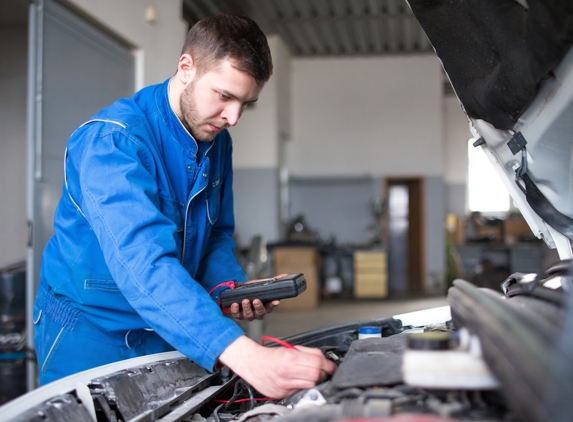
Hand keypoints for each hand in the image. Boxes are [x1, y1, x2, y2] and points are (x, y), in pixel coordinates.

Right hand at [219, 336, 336, 397]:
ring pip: (311, 385)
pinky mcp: (283, 394)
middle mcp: (287, 372)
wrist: (252, 364)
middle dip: (324, 373)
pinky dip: (304, 386)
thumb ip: (308, 353)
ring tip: (313, 376)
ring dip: (316, 381)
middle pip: (316, 375)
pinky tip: (301, 381)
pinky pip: (301, 391)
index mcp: (290, 358)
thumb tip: (324, 359)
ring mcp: (285, 385)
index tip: (331, 366)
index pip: (318, 362)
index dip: (328, 364)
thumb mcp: (290, 348)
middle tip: (324, 370)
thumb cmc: (270, 356)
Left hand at [229, 274, 286, 320]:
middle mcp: (258, 313)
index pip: (271, 307)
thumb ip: (273, 281)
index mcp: (266, 306)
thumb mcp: (263, 284)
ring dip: (247, 308)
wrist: (240, 292)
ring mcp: (248, 315)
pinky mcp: (238, 315)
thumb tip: (284, 275)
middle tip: (256, 300)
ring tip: (245, 300)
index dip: (272, 305)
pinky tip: (235, 304)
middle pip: (260, 313)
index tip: (275, 301)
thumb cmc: (254, 290)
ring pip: (249, 316)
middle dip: (258, 307)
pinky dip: (235, 310)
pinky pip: (237, 315)